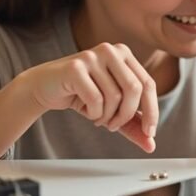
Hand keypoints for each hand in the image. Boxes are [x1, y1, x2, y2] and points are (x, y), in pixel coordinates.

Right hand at [17, 42, 157, 152]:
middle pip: (135, 89)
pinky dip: (93, 113)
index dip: (151, 110)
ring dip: (107, 116)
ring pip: (115, 96)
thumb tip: (150, 144)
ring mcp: (92, 56)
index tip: (149, 133)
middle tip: (114, 126)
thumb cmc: (80, 94)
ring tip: (96, 116)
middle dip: (127, 115)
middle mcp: (110, 50)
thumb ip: (132, 125)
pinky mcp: (75, 67)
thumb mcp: (111, 109)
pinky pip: (96, 99)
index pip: (148, 83)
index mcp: (124, 54)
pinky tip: (85, 110)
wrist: (44, 87)